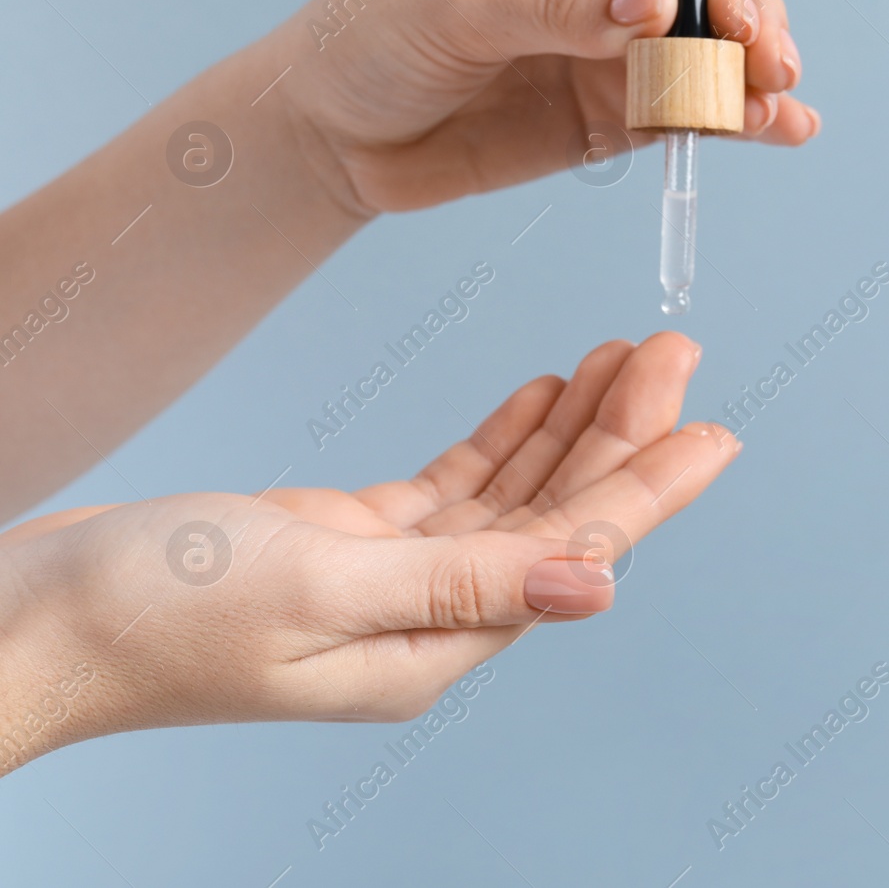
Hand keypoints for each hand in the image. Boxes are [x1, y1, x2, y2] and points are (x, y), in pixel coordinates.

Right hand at [0, 333, 737, 772]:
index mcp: (436, 644)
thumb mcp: (320, 589)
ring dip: (571, 425)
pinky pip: (454, 485)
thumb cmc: (156, 614)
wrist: (39, 619)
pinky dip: (501, 436)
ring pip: (514, 492)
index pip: (574, 552)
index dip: (649, 487)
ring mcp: (394, 578)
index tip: (715, 429)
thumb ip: (462, 585)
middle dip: (622, 432)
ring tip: (625, 355)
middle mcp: (431, 618)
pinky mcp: (352, 541)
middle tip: (676, 351)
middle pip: (557, 515)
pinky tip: (542, 392)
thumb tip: (593, 589)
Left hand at [270, 0, 817, 214]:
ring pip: (710, 54)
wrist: (335, 134)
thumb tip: (660, 4)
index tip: (738, 23)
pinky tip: (778, 133)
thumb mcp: (461, 11)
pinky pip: (686, 112)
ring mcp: (617, 46)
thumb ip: (562, 11)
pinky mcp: (615, 112)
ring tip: (781, 111)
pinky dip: (731, 124)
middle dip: (749, 26)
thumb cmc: (376, 39)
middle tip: (771, 70)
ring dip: (752, 80)